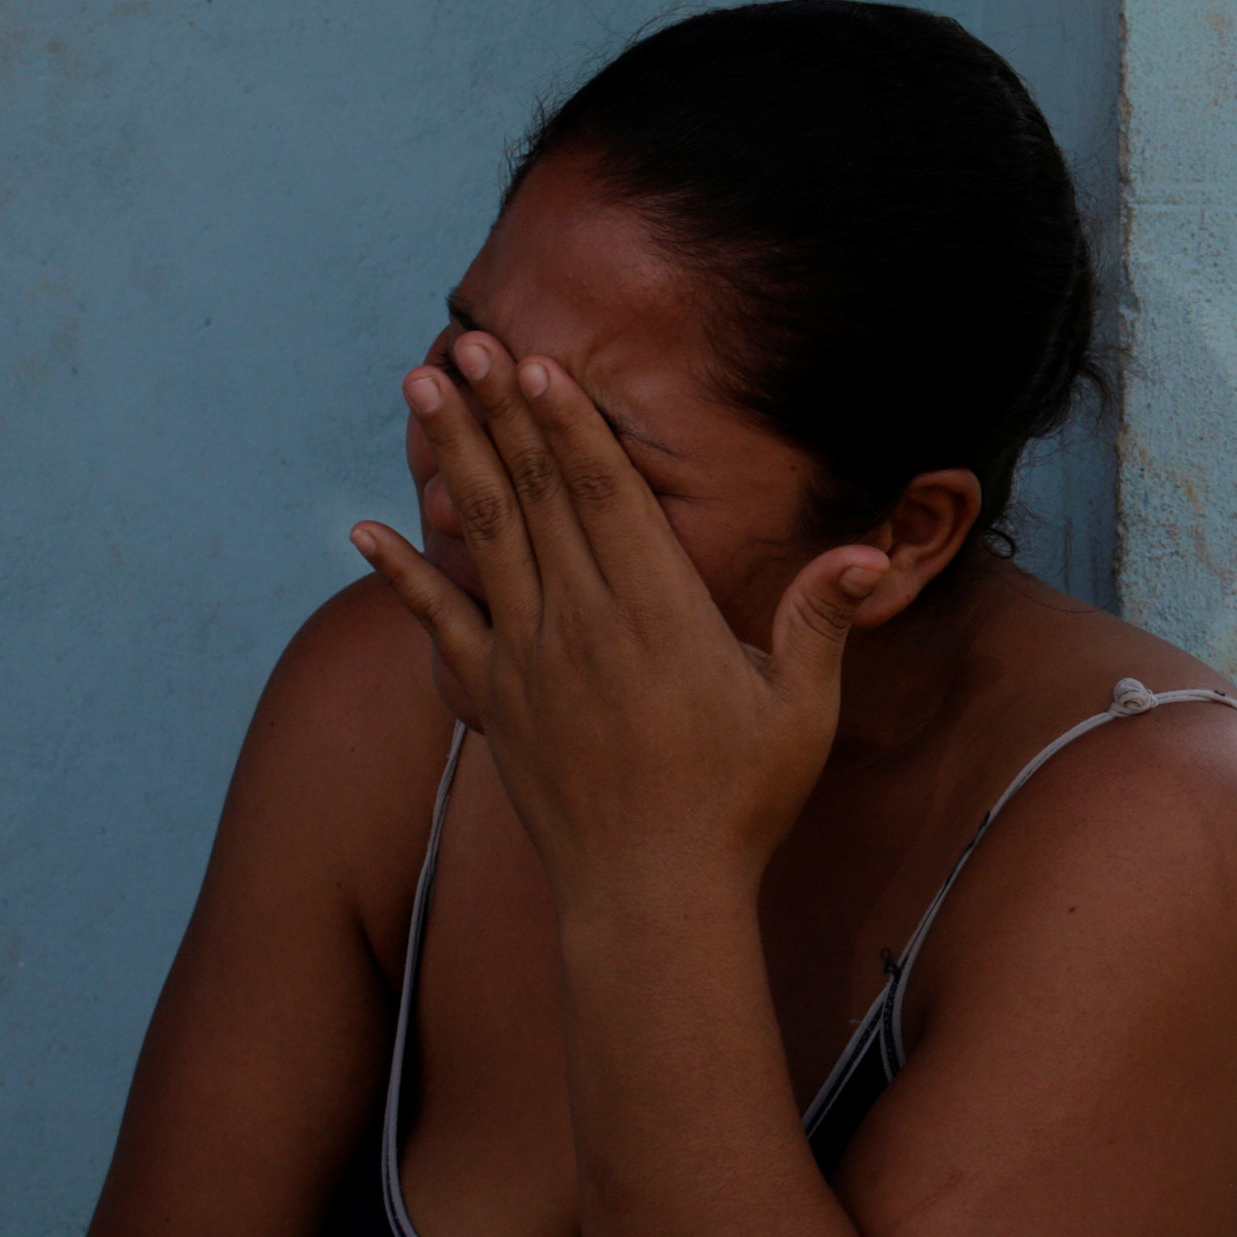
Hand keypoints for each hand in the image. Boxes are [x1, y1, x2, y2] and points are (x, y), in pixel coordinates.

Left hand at [352, 330, 890, 897]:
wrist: (653, 896)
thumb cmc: (740, 803)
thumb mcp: (800, 711)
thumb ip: (824, 621)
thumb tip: (872, 551)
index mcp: (659, 614)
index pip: (605, 495)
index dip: (570, 424)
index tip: (540, 362)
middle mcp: (583, 624)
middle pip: (536, 495)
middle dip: (501, 412)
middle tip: (468, 340)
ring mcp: (529, 662)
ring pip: (485, 537)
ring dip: (453, 457)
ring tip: (422, 387)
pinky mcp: (495, 703)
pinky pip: (441, 625)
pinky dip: (401, 574)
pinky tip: (364, 528)